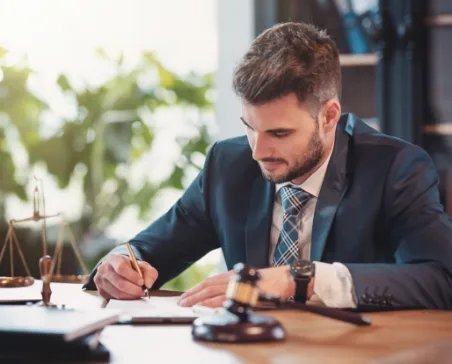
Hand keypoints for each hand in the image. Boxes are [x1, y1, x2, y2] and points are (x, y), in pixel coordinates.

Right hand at [93, 254, 157, 299]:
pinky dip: (125, 299)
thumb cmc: (131, 268)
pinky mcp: (101, 292)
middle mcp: (104, 269)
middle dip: (134, 289)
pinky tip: (130, 295)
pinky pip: (114, 299)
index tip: (141, 282)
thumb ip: (149, 273)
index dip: (132, 276)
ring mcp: (100, 281)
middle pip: (119, 283)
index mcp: (113, 259)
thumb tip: (148, 284)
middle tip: (142, 291)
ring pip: (117, 293)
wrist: (119, 270)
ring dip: (130, 296)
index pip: (121, 268)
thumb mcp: (142, 266)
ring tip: (138, 293)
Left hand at [178, 265, 296, 307]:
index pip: (209, 281)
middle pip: (207, 285)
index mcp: (231, 275)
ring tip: (187, 304)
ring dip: (198, 298)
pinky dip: (213, 302)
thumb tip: (220, 295)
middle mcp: (232, 278)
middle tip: (181, 301)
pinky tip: (205, 306)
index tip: (186, 295)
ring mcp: (237, 284)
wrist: (283, 279)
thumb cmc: (267, 281)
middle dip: (193, 293)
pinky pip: (225, 298)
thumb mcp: (246, 280)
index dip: (197, 288)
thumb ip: (233, 285)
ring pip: (212, 291)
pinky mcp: (243, 292)